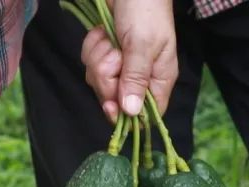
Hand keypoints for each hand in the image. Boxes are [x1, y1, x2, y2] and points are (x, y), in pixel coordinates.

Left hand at [80, 0, 176, 122]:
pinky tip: (102, 33)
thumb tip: (131, 112)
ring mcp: (121, 65)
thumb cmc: (144, 10)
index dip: (126, 114)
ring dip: (98, 58)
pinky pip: (90, 63)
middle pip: (115, 99)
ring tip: (110, 39)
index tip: (111, 104)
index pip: (146, 114)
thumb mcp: (142, 45)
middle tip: (114, 55)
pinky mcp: (106, 54)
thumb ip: (135, 79)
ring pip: (99, 81)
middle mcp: (140, 76)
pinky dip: (92, 47)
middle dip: (106, 77)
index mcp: (158, 78)